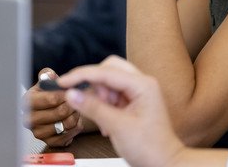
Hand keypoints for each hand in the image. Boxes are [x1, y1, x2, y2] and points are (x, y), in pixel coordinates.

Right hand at [24, 68, 83, 146]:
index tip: (74, 90)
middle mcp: (29, 119)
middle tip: (79, 98)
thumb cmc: (49, 93)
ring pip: (66, 124)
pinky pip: (69, 135)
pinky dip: (76, 127)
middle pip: (60, 112)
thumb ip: (47, 75)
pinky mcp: (49, 142)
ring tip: (77, 107)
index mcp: (27, 102)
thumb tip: (49, 75)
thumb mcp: (46, 80)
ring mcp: (39, 132)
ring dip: (76, 115)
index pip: (51, 99)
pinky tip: (75, 119)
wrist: (50, 109)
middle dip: (73, 104)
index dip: (66, 93)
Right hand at [60, 56, 185, 166]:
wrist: (164, 163)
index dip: (82, 75)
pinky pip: (113, 95)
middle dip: (94, 85)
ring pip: (109, 83)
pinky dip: (105, 106)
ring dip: (100, 99)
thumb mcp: (117, 127)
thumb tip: (72, 94)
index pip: (106, 71)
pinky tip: (107, 124)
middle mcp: (142, 84)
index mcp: (143, 85)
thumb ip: (93, 108)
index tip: (63, 82)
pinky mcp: (134, 102)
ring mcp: (139, 92)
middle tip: (83, 100)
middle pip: (109, 70)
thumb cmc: (150, 147)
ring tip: (103, 121)